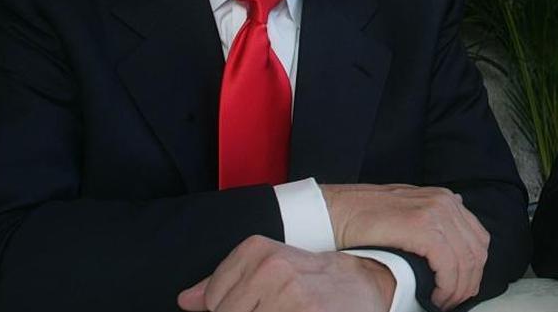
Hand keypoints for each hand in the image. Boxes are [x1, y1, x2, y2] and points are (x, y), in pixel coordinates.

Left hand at [177, 235, 394, 311]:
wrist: (371, 283)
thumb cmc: (318, 280)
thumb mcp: (272, 269)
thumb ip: (226, 284)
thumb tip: (187, 301)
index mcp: (259, 250)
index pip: (214, 300)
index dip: (232, 309)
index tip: (260, 303)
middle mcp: (273, 269)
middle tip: (279, 307)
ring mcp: (290, 296)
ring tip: (289, 311)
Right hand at [323, 183, 488, 309]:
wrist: (333, 211)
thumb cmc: (363, 216)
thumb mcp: (406, 210)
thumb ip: (432, 216)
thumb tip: (458, 218)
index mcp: (444, 199)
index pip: (478, 239)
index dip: (473, 270)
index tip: (461, 289)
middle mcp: (445, 201)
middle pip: (476, 251)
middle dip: (468, 282)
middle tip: (452, 301)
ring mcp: (435, 211)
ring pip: (466, 260)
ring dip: (457, 288)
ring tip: (442, 302)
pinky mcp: (422, 226)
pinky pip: (448, 263)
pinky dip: (446, 286)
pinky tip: (434, 296)